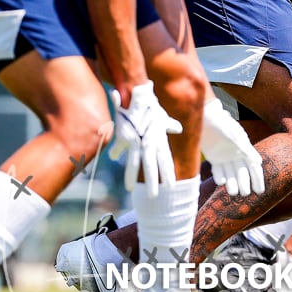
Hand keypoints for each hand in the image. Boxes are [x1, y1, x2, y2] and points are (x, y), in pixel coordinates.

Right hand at [108, 81, 178, 196]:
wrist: (138, 94)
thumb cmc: (150, 106)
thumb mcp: (162, 117)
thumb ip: (169, 125)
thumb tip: (178, 128)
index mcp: (159, 140)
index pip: (166, 160)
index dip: (168, 174)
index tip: (171, 186)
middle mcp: (149, 142)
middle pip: (152, 165)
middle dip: (153, 182)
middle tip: (154, 196)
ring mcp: (136, 140)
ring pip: (135, 162)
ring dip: (132, 177)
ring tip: (130, 190)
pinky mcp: (124, 135)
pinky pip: (118, 147)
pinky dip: (115, 152)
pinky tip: (112, 158)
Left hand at [200, 99, 264, 196]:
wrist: (205, 118)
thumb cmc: (223, 124)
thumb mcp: (236, 137)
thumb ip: (247, 150)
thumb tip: (259, 162)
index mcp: (245, 150)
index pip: (253, 168)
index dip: (257, 179)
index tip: (260, 191)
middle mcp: (236, 155)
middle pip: (242, 173)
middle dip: (245, 184)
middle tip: (245, 194)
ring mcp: (224, 157)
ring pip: (230, 174)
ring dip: (232, 183)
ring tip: (233, 193)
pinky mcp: (213, 157)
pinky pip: (217, 170)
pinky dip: (219, 176)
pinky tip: (221, 182)